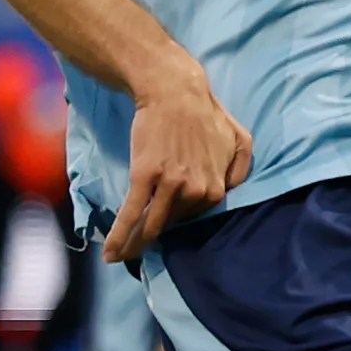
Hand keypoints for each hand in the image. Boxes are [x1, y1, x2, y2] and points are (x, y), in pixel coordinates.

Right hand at [100, 63, 248, 266]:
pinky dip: (119, 237)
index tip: (163, 225)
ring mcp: (169, 185)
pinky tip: (110, 253)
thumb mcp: (239, 139)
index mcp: (216, 188)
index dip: (177, 220)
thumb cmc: (206, 113)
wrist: (175, 92)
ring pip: (150, 225)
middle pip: (171, 223)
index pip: (193, 217)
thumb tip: (230, 189)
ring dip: (134, 246)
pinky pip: (131, 213)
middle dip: (153, 236)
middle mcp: (195, 192)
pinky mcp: (144, 177)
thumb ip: (240, 168)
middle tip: (137, 247)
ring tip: (121, 258)